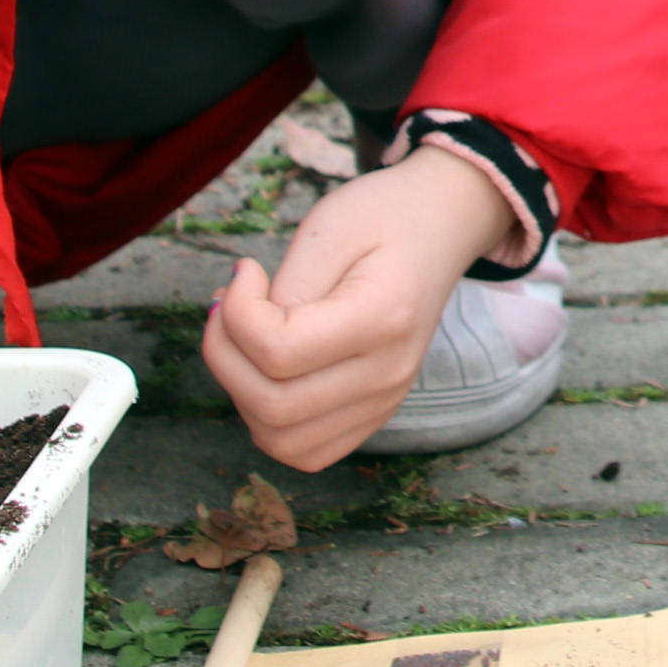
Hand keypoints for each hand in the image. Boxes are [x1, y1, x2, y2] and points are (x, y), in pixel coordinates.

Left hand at [200, 149, 520, 469]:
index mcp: (383, 318)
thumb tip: (242, 335)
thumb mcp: (330, 227)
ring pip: (280, 440)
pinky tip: (266, 370)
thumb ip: (287, 288)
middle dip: (224, 355)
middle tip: (228, 305)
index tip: (246, 271)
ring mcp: (384, 401)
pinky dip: (268, 420)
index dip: (236, 314)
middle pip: (272, 406)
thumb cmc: (385, 217)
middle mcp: (388, 373)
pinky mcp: (374, 413)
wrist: (443, 227)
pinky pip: (304, 450)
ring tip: (245, 338)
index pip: (278, 353)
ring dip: (240, 392)